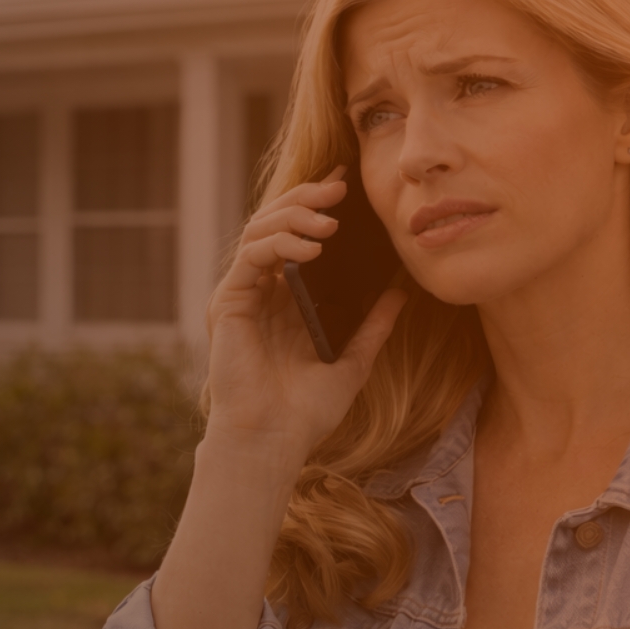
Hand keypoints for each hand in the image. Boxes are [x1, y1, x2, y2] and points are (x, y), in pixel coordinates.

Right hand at [204, 166, 407, 463]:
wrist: (273, 441)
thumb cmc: (306, 411)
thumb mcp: (353, 360)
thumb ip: (372, 325)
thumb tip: (401, 290)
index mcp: (286, 300)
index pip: (298, 237)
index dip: (317, 206)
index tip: (347, 187)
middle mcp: (260, 291)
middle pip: (275, 223)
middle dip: (305, 199)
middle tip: (339, 189)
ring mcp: (242, 295)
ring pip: (260, 230)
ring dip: (294, 216)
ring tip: (330, 221)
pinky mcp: (228, 302)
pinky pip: (252, 257)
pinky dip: (280, 244)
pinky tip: (312, 249)